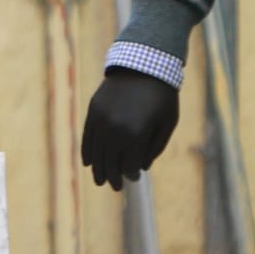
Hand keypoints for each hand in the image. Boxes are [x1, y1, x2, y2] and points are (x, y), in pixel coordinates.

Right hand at [82, 69, 182, 189]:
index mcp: (136, 134)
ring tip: (100, 180)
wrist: (143, 66)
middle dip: (113, 176)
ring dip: (98, 168)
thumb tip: (140, 167)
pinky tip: (88, 162)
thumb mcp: (167, 124)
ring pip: (96, 152)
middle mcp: (115, 129)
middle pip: (110, 161)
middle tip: (115, 187)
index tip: (134, 179)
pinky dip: (87, 151)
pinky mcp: (93, 111)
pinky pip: (88, 137)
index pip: (129, 164)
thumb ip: (154, 148)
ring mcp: (101, 120)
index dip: (131, 174)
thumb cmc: (162, 97)